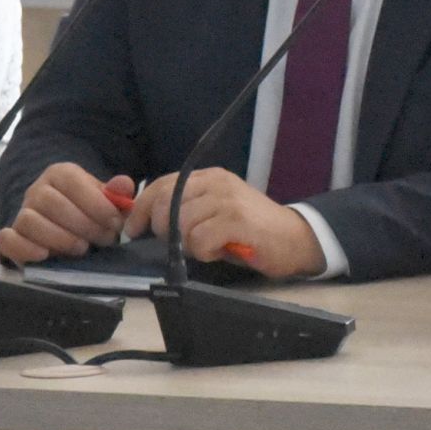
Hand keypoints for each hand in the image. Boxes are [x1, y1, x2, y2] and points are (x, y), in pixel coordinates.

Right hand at [0, 163, 132, 264]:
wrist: (65, 225)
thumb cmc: (88, 211)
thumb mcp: (105, 201)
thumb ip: (116, 194)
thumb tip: (125, 185)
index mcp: (60, 174)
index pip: (72, 181)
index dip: (95, 203)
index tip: (115, 223)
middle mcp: (37, 191)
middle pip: (51, 202)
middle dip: (82, 224)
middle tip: (104, 240)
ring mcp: (22, 213)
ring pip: (30, 221)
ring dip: (59, 237)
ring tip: (82, 249)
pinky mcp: (10, 237)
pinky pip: (7, 239)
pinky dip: (24, 248)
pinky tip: (45, 255)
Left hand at [125, 168, 324, 278]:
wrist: (296, 239)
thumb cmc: (251, 231)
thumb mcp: (214, 213)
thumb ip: (186, 210)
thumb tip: (147, 221)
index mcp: (208, 177)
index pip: (161, 184)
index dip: (142, 208)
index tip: (133, 228)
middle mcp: (216, 182)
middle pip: (165, 204)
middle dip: (165, 230)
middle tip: (185, 244)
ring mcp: (227, 199)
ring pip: (181, 224)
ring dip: (190, 245)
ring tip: (210, 247)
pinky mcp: (236, 219)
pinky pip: (200, 239)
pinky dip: (205, 252)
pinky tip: (220, 251)